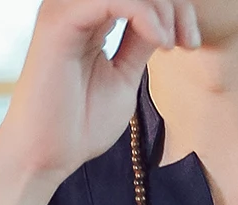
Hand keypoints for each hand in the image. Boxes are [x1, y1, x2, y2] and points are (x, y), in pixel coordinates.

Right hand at [0, 0, 201, 182]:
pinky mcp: (60, 21)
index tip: (190, 43)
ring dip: (161, 7)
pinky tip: (160, 42)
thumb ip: (140, 43)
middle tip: (189, 41)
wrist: (47, 156)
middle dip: (173, 4)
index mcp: (90, 16)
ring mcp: (66, 10)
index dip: (173, 8)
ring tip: (173, 43)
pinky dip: (144, 14)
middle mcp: (76, 6)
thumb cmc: (80, 125)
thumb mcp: (125, 77)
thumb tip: (166, 19)